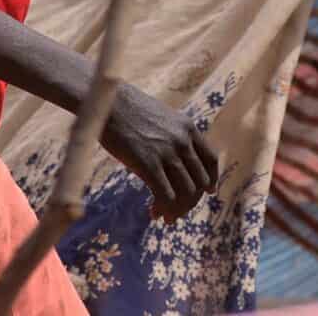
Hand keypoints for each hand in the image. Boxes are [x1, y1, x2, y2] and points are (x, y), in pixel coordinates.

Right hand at [101, 87, 218, 221]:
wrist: (106, 101)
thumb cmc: (127, 108)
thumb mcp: (161, 117)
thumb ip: (174, 135)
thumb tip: (177, 161)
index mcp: (188, 127)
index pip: (211, 160)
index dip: (211, 179)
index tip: (208, 191)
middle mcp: (183, 140)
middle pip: (200, 181)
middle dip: (191, 200)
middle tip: (178, 210)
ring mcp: (167, 152)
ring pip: (186, 192)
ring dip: (177, 209)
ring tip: (166, 216)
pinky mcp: (148, 164)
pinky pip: (166, 196)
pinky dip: (163, 208)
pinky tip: (154, 212)